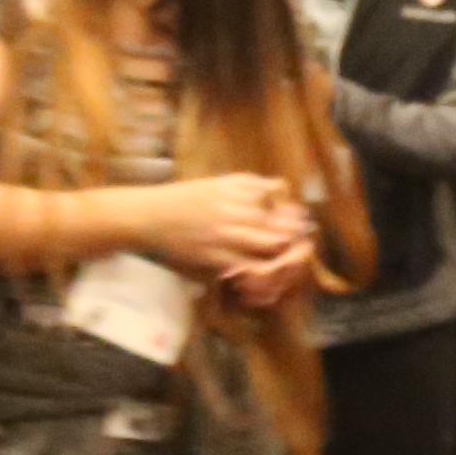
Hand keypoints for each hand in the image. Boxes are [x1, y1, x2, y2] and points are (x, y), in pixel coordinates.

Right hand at [144, 174, 316, 285]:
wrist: (149, 216)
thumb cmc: (183, 199)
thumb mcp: (216, 182)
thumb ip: (247, 185)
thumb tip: (280, 187)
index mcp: (232, 188)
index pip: (275, 193)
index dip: (292, 207)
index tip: (301, 216)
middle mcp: (231, 208)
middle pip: (277, 220)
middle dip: (296, 230)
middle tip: (305, 237)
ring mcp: (224, 234)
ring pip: (268, 243)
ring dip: (286, 250)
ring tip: (295, 254)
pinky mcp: (214, 256)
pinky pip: (247, 266)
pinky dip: (263, 271)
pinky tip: (271, 272)